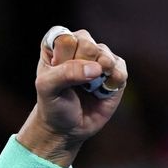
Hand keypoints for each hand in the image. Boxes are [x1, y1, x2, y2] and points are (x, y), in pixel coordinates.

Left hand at [19, 27, 127, 164]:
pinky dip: (113, 79)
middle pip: (86, 43)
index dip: (63, 57)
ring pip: (104, 53)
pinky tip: (103, 90)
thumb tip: (97, 68)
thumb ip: (65, 73)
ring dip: (97, 72)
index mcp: (56, 47)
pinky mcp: (115, 70)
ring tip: (88, 88)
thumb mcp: (47, 89)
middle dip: (80, 65)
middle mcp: (78, 47)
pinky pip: (120, 66)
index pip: (64, 38)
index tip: (58, 74)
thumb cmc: (53, 105)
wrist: (67, 129)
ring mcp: (98, 58)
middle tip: (74, 84)